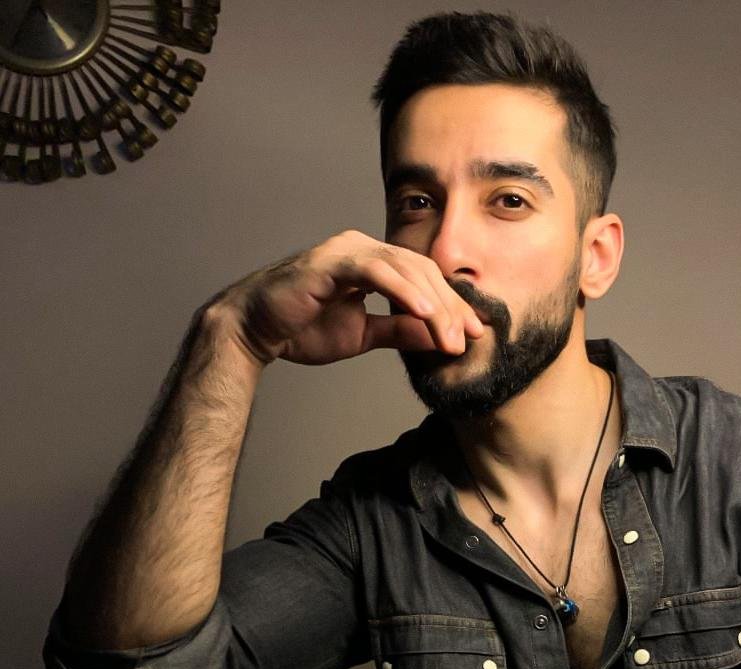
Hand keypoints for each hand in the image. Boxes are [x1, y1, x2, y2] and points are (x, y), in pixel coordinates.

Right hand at [206, 230, 483, 366]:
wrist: (257, 330)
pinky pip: (378, 272)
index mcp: (373, 262)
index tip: (474, 333)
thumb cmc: (303, 328)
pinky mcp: (334, 260)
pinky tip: (424, 313)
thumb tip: (436, 338)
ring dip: (434, 305)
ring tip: (452, 335)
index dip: (452, 306)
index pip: (424, 280)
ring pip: (406, 270)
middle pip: (422, 272)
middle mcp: (364, 248)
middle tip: (471, 337)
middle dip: (451, 306)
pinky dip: (404, 291)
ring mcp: (348, 250)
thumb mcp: (364, 334)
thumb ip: (399, 330)